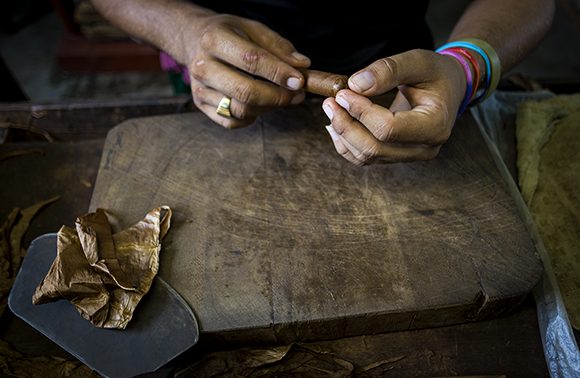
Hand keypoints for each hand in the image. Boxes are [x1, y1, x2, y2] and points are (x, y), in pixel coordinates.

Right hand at [186, 14, 310, 127]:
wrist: (194, 40)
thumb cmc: (230, 35)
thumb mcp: (253, 29)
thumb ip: (279, 47)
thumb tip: (302, 66)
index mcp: (215, 40)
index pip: (252, 60)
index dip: (279, 73)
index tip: (299, 82)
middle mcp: (203, 66)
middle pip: (245, 91)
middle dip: (278, 97)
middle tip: (298, 95)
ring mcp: (199, 88)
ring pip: (240, 110)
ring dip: (268, 108)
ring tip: (281, 97)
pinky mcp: (200, 104)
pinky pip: (232, 121)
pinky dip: (251, 117)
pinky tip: (259, 105)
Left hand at [322, 49, 465, 164]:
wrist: (448, 88)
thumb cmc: (436, 73)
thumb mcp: (419, 60)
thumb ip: (389, 69)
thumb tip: (355, 84)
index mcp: (435, 126)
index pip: (389, 129)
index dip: (361, 112)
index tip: (344, 92)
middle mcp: (424, 148)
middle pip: (375, 148)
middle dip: (347, 125)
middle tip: (330, 101)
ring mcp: (410, 156)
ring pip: (367, 157)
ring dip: (343, 135)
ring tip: (331, 109)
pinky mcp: (397, 156)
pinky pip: (365, 159)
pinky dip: (346, 144)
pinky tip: (336, 125)